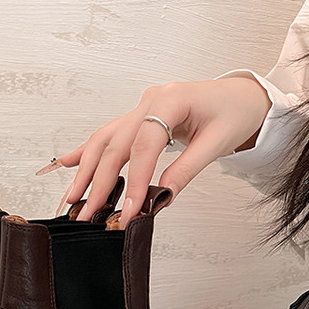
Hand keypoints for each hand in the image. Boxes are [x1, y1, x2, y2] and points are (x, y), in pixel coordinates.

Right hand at [50, 76, 271, 225]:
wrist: (241, 95)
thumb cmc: (234, 112)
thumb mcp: (218, 142)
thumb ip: (186, 168)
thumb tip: (162, 196)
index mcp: (171, 100)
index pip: (144, 145)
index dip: (135, 180)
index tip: (128, 210)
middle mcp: (150, 101)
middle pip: (115, 144)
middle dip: (99, 182)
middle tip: (87, 213)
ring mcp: (141, 107)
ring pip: (105, 139)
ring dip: (86, 170)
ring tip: (72, 197)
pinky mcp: (138, 117)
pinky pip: (108, 134)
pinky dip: (87, 151)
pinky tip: (67, 163)